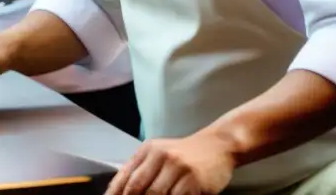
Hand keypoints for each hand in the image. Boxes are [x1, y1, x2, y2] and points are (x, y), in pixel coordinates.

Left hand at [105, 133, 235, 194]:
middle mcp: (161, 156)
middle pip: (138, 187)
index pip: (126, 177)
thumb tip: (117, 191)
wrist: (219, 145)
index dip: (116, 194)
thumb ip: (141, 169)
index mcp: (148, 150)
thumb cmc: (186, 154)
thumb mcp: (161, 153)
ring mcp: (178, 167)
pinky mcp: (194, 180)